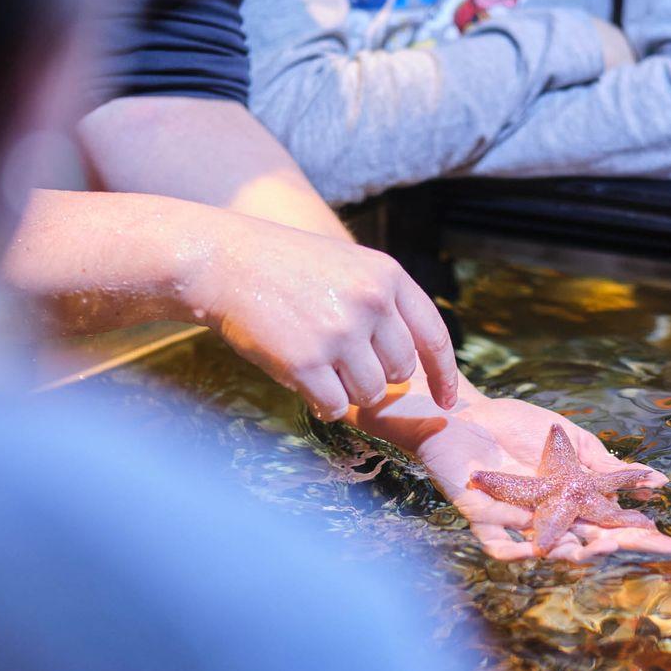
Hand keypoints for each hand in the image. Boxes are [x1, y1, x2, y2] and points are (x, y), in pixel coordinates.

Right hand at [185, 215, 458, 418]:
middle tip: (341, 360)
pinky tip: (302, 381)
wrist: (223, 262)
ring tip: (318, 364)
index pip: (433, 337)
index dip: (444, 375)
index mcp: (388, 277)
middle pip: (400, 372)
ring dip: (347, 391)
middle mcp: (370, 303)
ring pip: (370, 394)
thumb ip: (385, 306)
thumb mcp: (349, 267)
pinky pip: (334, 407)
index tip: (447, 401)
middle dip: (377, 376)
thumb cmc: (285, 269)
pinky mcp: (305, 362)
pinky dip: (321, 403)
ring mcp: (339, 333)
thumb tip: (412, 367)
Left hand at [348, 373, 670, 561]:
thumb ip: (610, 468)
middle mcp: (551, 519)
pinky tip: (536, 550)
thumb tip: (659, 483)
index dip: (644, 536)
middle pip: (587, 545)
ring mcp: (518, 523)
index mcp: (575, 502)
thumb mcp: (575, 444)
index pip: (616, 525)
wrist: (467, 413)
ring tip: (591, 549)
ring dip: (570, 554)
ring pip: (548, 552)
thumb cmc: (520, 427)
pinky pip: (499, 546)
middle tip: (625, 543)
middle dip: (609, 548)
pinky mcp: (483, 519)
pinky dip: (516, 550)